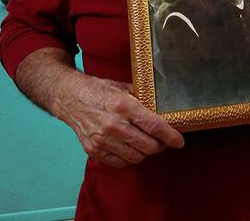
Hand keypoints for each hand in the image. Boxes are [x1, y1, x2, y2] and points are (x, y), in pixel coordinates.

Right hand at [55, 74, 184, 167]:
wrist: (69, 98)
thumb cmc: (98, 90)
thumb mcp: (123, 87)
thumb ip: (143, 99)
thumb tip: (162, 110)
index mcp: (123, 106)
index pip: (154, 126)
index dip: (170, 136)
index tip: (179, 141)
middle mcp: (113, 125)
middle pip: (148, 146)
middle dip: (159, 146)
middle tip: (161, 141)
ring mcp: (102, 140)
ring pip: (136, 157)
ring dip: (145, 153)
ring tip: (146, 144)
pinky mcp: (94, 150)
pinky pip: (120, 162)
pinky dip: (129, 158)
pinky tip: (130, 148)